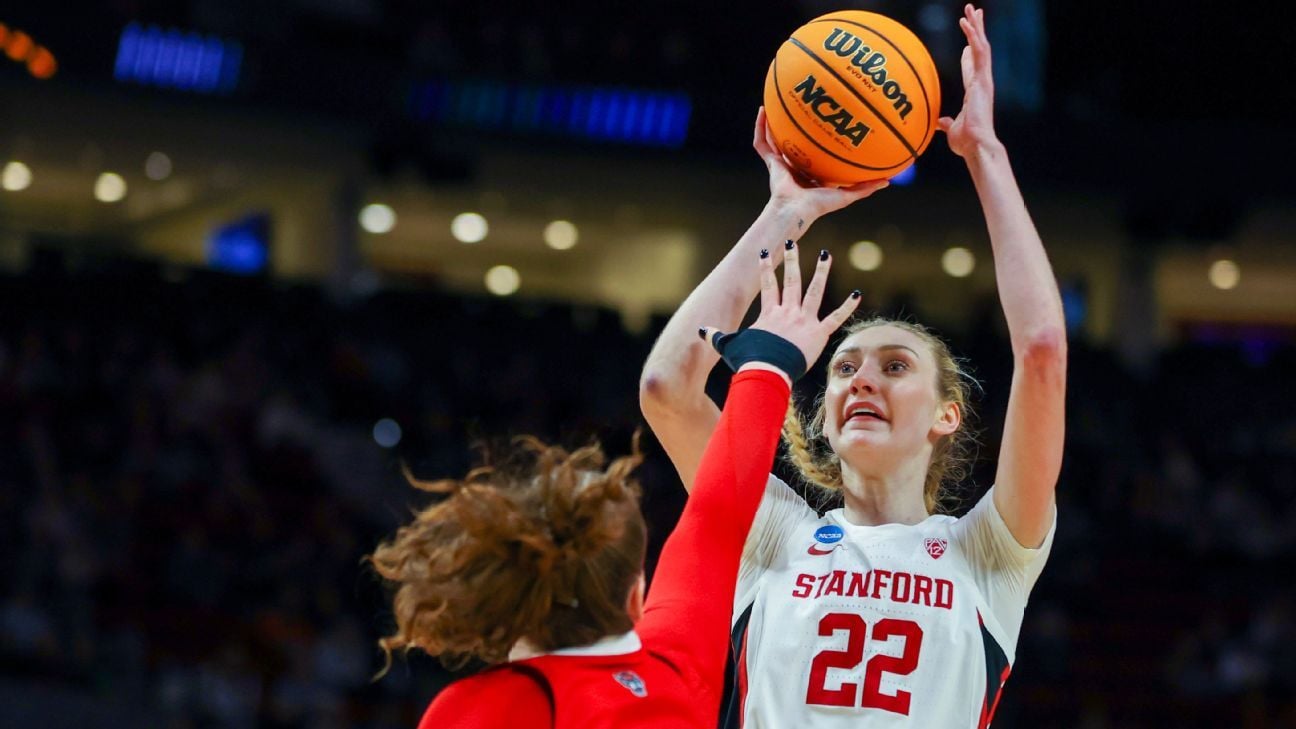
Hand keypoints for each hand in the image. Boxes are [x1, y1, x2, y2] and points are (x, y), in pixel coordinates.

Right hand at [701, 242, 860, 378]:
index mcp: (769, 314)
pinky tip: (858, 293)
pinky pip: (836, 317)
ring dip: (821, 272)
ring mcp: (804, 320)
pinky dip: (848, 306)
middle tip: (793, 242)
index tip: (764, 253)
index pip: (767, 285)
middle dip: (791, 259)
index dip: (764, 268)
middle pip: (790, 280)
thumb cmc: (748, 360)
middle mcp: (787, 312)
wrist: (766, 371)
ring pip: (814, 291)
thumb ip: (716, 336)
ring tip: (827, 255)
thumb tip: (700, 330)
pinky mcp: (819, 333)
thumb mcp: (729, 346)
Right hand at [754, 107, 888, 223]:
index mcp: (811, 173)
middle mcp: (795, 166)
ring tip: (775, 103)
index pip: (814, 154)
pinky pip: (762, 142)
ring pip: (775, 138)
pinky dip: (760, 127)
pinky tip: (763, 110)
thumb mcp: (847, 195)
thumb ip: (865, 187)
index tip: (827, 125)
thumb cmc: (819, 206)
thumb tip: (888, 181)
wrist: (796, 210)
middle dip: (795, 127)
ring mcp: (781, 164)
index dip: (818, 141)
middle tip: (802, 107)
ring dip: (774, 122)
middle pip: (794, 142)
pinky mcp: (770, 163)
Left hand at [938, 4, 999, 158]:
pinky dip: (974, 35)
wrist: (975, 146)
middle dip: (977, 32)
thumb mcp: (951, 130)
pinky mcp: (984, 79)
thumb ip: (946, 124)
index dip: (969, 56)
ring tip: (972, 9)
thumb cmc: (966, 142)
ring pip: (983, 46)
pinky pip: (981, 52)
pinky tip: (968, 22)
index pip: (972, 70)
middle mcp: (982, 83)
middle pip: (980, 52)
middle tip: (974, 14)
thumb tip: (939, 123)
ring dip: (977, 27)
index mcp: (974, 93)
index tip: (967, 45)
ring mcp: (984, 80)